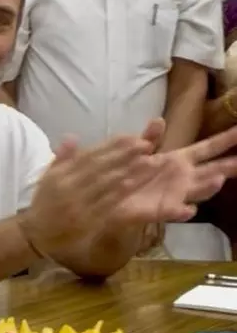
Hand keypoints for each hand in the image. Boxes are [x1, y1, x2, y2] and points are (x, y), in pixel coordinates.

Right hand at [21, 122, 160, 255]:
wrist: (35, 234)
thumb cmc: (44, 203)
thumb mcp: (47, 178)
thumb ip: (61, 158)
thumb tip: (71, 137)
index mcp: (59, 175)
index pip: (88, 156)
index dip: (111, 146)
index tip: (131, 137)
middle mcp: (67, 187)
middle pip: (99, 168)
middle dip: (124, 155)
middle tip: (146, 145)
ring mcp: (77, 204)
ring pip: (105, 184)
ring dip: (128, 172)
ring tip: (147, 161)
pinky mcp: (85, 220)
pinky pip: (105, 204)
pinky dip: (120, 193)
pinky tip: (133, 183)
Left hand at [110, 122, 236, 223]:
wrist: (108, 196)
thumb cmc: (126, 172)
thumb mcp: (135, 150)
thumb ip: (150, 138)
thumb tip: (159, 120)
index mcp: (178, 160)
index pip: (208, 147)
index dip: (227, 139)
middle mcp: (182, 177)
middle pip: (213, 169)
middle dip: (231, 164)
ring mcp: (174, 194)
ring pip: (199, 190)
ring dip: (209, 186)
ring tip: (219, 179)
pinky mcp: (160, 210)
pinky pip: (174, 212)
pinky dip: (182, 211)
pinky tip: (189, 209)